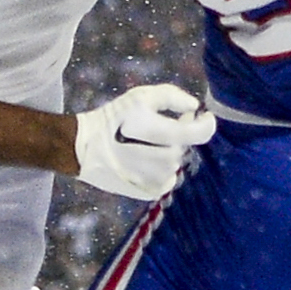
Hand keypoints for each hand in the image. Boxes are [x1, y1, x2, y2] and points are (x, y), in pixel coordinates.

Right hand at [73, 84, 215, 199]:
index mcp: (162, 135)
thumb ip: (172, 97)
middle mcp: (162, 161)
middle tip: (159, 125)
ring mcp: (156, 180)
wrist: (83, 147)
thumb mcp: (140, 97)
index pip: (200, 133)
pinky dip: (159, 169)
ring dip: (166, 152)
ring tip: (145, 144)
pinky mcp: (149, 192)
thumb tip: (194, 108)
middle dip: (176, 135)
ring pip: (175, 164)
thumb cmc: (113, 118)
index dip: (207, 123)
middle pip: (183, 147)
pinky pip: (167, 180)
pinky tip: (142, 160)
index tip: (204, 115)